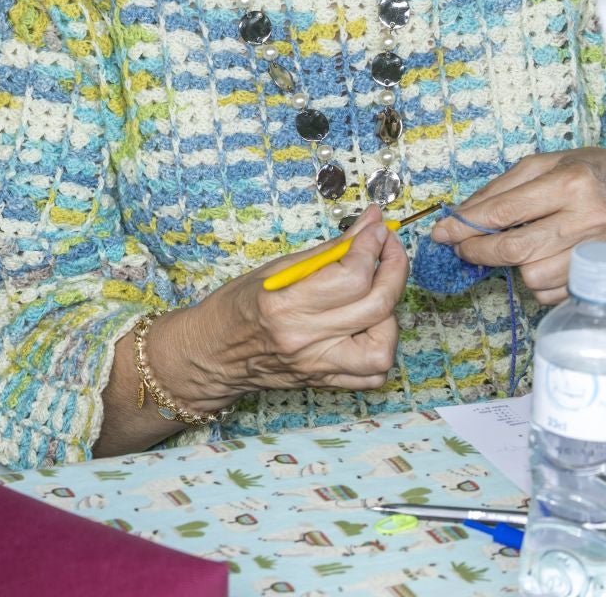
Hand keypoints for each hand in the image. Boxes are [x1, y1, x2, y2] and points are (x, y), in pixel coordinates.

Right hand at [185, 208, 407, 402]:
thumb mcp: (275, 269)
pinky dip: (382, 347)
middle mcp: (304, 339)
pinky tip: (370, 326)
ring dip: (390, 315)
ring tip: (375, 295)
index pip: (350, 276)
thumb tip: (369, 225)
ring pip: (382, 347)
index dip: (372, 247)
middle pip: (376, 306)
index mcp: (284, 305)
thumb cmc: (235, 308)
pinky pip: (373, 374)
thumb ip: (328, 251)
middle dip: (394, 269)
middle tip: (388, 249)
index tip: (377, 230)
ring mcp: (317, 365)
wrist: (211, 355)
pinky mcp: (325, 381)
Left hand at [428, 147, 605, 305]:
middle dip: (478, 251)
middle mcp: (587, 220)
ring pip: (533, 277)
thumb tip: (460, 214)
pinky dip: (539, 280)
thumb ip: (501, 188)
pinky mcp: (604, 277)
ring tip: (518, 246)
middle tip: (461, 247)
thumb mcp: (547, 164)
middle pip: (515, 250)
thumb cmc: (594, 172)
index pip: (504, 212)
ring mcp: (599, 253)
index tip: (441, 233)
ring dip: (514, 266)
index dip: (466, 226)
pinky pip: (554, 292)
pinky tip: (545, 259)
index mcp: (571, 184)